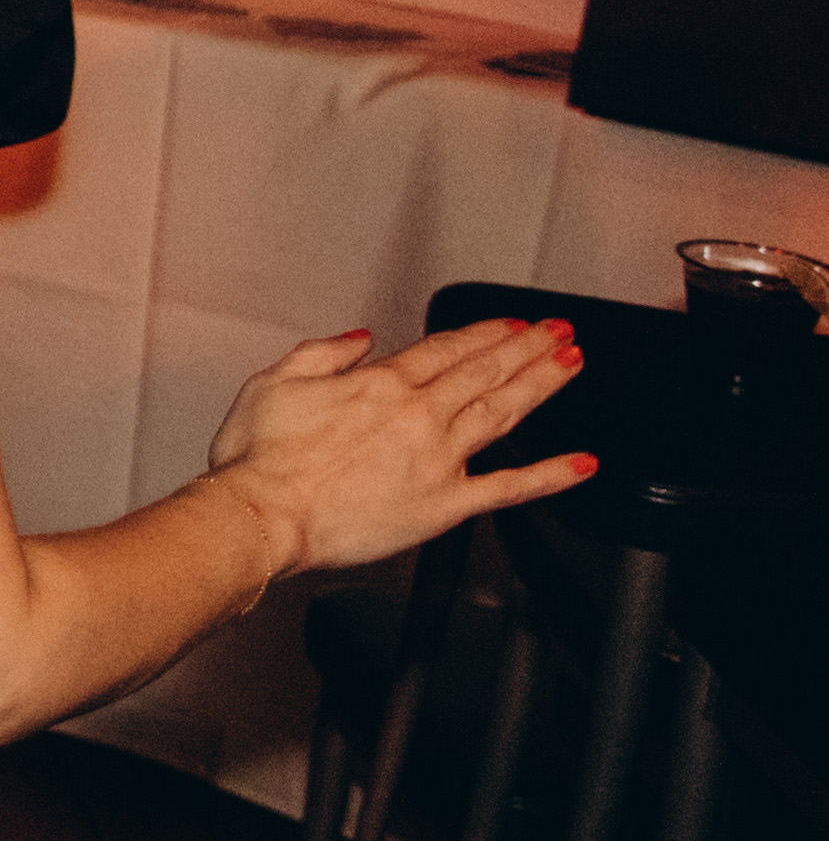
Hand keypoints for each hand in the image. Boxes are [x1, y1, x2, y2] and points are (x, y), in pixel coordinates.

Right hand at [203, 313, 593, 578]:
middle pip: (485, 372)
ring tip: (571, 364)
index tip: (510, 325)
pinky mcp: (445, 505)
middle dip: (527, 348)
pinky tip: (580, 464)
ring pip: (504, 412)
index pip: (445, 348)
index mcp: (379, 385)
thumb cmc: (259, 462)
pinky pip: (509, 488)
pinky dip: (550, 475)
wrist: (261, 516)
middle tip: (558, 332)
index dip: (484, 332)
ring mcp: (438, 459)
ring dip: (542, 384)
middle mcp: (418, 415)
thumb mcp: (273, 383)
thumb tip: (359, 339)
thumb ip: (321, 354)